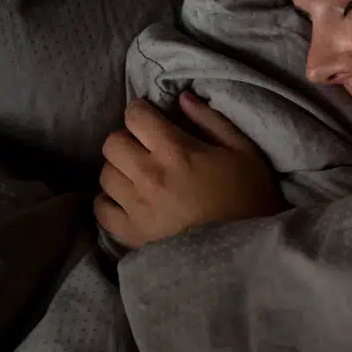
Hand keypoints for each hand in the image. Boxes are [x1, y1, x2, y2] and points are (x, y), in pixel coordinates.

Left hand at [95, 92, 284, 248]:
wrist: (246, 252)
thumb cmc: (250, 198)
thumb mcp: (244, 152)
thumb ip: (212, 120)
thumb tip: (182, 98)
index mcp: (176, 151)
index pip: (136, 117)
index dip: (142, 112)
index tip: (151, 118)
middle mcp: (148, 175)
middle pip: (112, 143)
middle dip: (128, 139)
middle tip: (146, 148)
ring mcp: (135, 206)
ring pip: (105, 174)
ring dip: (120, 170)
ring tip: (140, 177)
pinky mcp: (130, 233)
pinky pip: (101, 208)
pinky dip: (110, 201)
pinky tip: (129, 200)